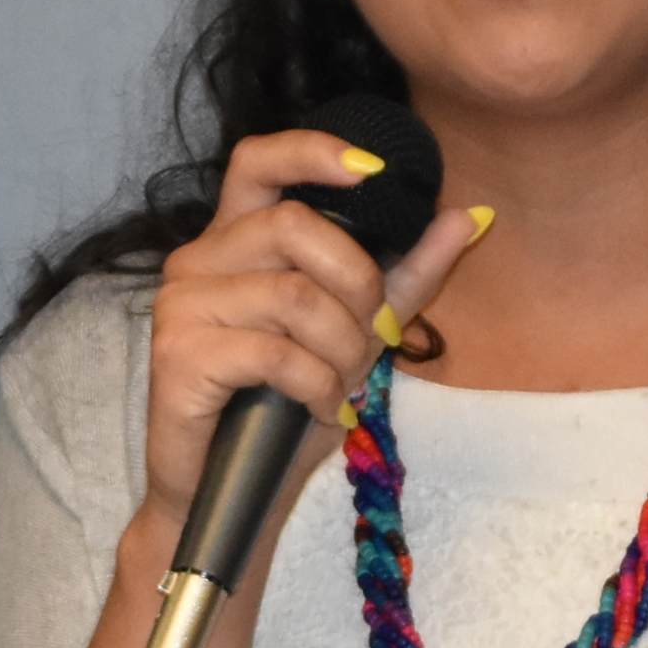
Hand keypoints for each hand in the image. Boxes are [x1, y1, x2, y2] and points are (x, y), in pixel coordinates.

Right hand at [140, 126, 486, 529]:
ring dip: (341, 349)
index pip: (259, 160)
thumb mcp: (356, 334)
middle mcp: (197, 260)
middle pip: (292, 225)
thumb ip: (405, 274)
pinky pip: (276, 353)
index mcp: (234, 241)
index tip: (374, 169)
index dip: (313, 152)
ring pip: (293, 295)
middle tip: (370, 338)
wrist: (226, 495)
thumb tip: (469, 215)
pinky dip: (316, 386)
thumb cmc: (282, 411)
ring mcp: (181, 305)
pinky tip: (317, 409)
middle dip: (356, 284)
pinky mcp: (178, 355)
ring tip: (340, 387)